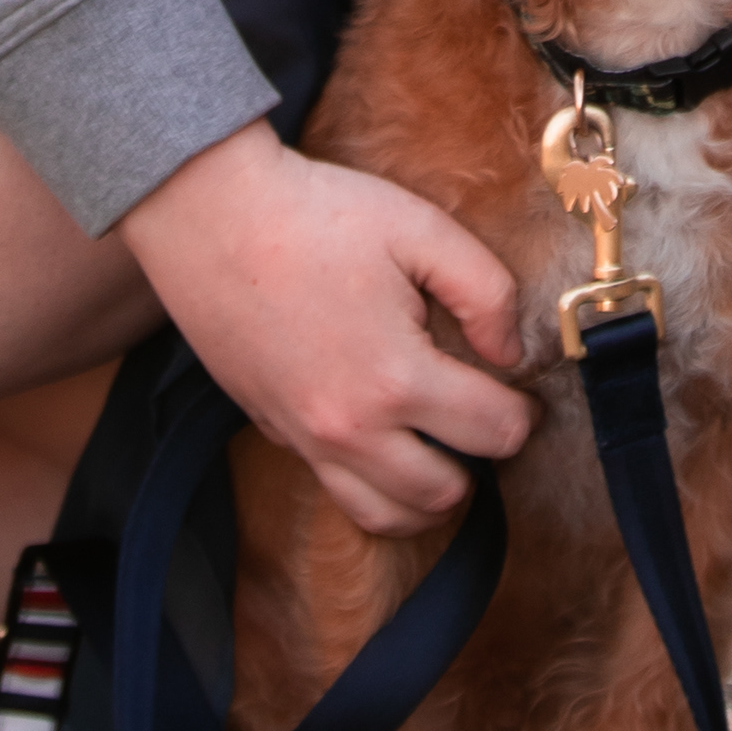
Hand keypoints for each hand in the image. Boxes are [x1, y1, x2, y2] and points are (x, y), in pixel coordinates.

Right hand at [123, 120, 534, 533]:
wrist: (209, 214)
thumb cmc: (316, 215)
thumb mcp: (420, 229)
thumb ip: (487, 292)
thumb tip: (511, 353)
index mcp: (396, 380)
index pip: (495, 434)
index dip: (523, 412)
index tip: (517, 388)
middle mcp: (349, 429)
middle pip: (444, 495)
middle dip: (478, 459)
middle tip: (480, 412)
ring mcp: (304, 438)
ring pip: (385, 516)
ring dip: (426, 492)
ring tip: (439, 442)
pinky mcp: (272, 431)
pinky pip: (335, 487)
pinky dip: (371, 480)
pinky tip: (381, 429)